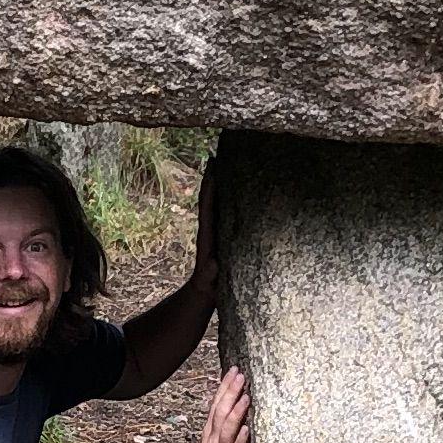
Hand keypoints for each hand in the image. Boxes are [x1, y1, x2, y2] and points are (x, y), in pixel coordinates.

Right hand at [184, 364, 252, 442]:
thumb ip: (219, 431)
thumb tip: (229, 413)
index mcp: (209, 435)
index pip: (216, 405)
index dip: (224, 387)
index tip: (233, 371)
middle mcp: (213, 440)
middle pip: (221, 411)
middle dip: (230, 391)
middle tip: (240, 374)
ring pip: (227, 427)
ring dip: (236, 411)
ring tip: (246, 396)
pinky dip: (239, 440)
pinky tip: (246, 429)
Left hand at [189, 152, 224, 291]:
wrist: (205, 289)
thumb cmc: (209, 285)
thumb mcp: (210, 279)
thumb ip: (211, 272)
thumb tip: (212, 265)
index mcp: (207, 233)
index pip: (208, 206)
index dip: (210, 188)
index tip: (213, 169)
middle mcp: (210, 225)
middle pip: (211, 195)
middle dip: (213, 175)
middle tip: (217, 153)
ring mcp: (216, 227)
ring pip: (217, 199)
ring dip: (220, 180)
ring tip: (226, 160)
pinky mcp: (223, 231)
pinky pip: (225, 208)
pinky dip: (228, 194)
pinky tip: (237, 184)